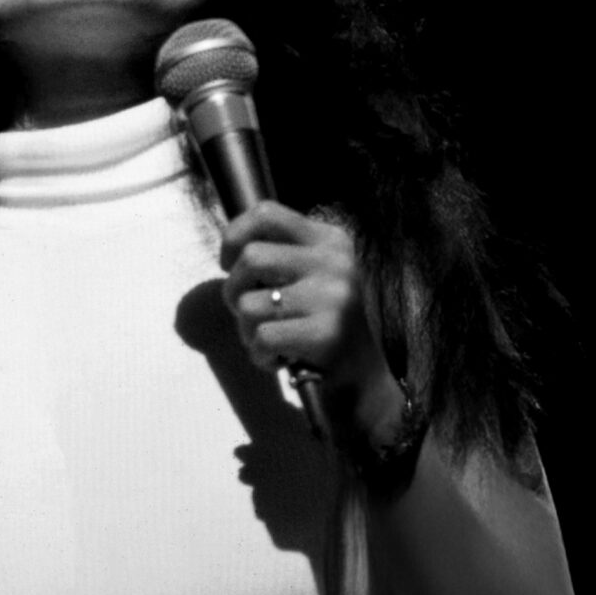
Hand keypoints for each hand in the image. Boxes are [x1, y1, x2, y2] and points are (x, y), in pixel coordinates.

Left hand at [217, 201, 402, 441]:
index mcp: (331, 241)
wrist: (366, 381)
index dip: (233, 235)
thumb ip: (280, 256)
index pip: (266, 213)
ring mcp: (333, 297)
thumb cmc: (325, 325)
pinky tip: (278, 360)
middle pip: (250, 258)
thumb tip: (231, 246)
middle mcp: (335, 262)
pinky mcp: (326, 332)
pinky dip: (259, 354)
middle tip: (248, 313)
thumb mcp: (313, 277)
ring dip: (245, 329)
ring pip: (248, 302)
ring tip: (267, 341)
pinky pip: (261, 336)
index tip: (229, 262)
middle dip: (233, 291)